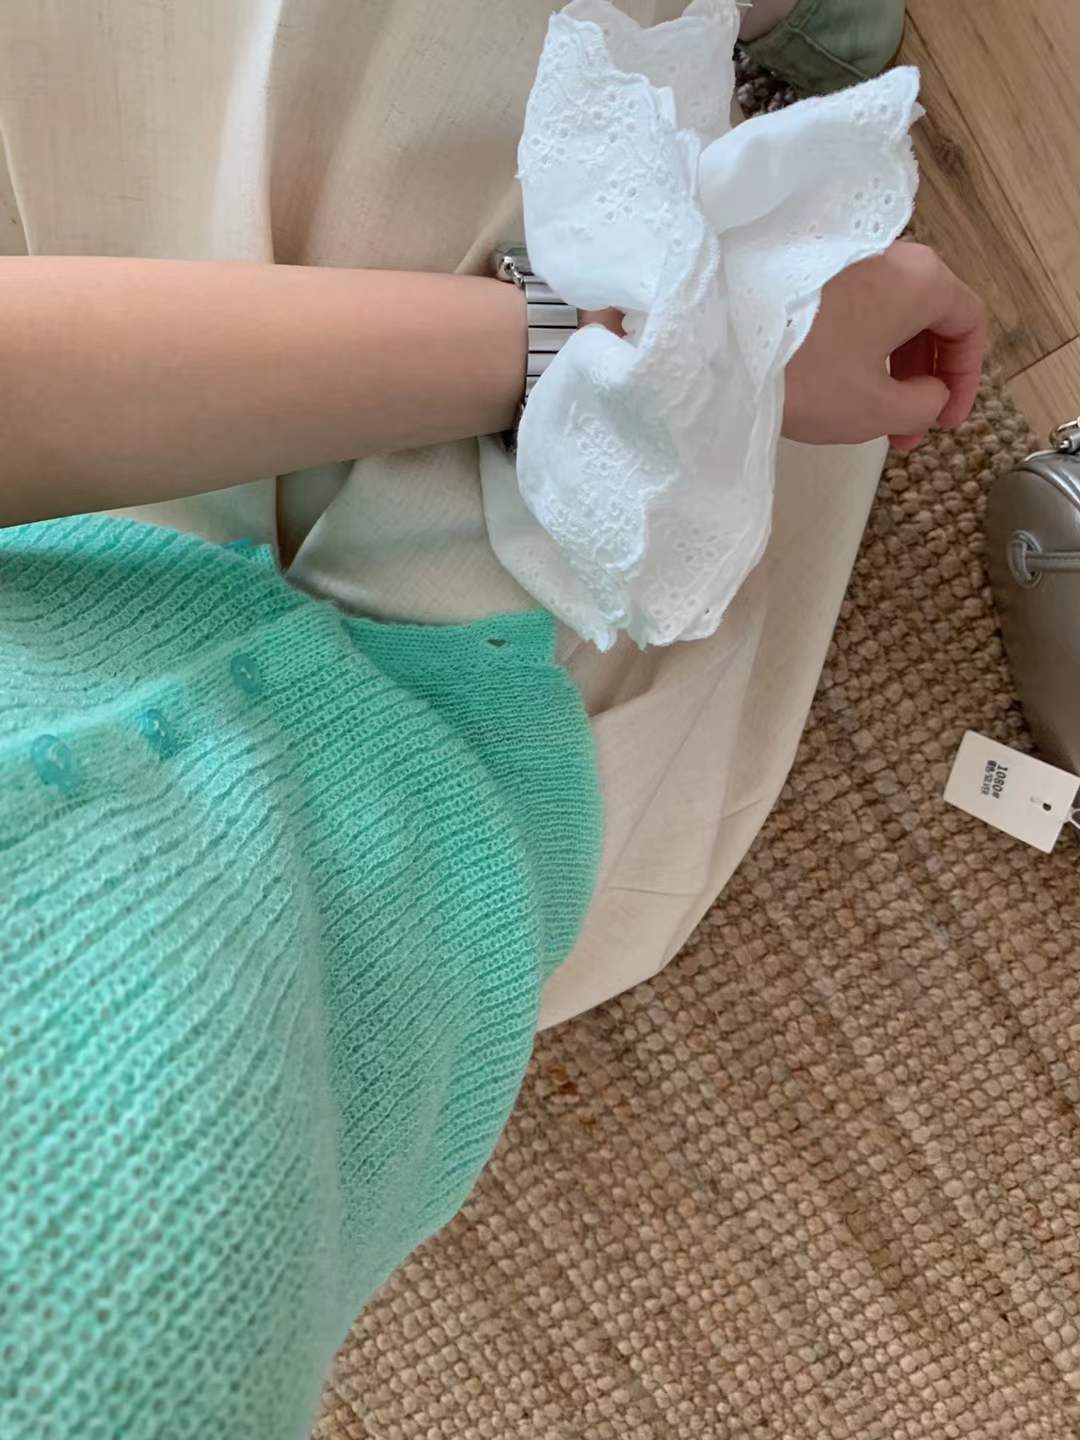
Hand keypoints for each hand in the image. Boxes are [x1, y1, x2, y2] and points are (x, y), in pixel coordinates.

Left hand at [782, 241, 986, 451]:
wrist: (721, 343)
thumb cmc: (807, 375)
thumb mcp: (877, 408)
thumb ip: (924, 406)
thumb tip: (930, 396)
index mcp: (922, 280)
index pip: (968, 323)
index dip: (966, 378)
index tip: (946, 420)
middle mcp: (891, 255)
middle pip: (929, 317)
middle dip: (923, 380)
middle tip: (907, 430)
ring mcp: (848, 257)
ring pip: (890, 314)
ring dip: (891, 368)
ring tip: (872, 418)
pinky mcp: (810, 270)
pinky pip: (855, 307)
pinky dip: (861, 347)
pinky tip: (839, 385)